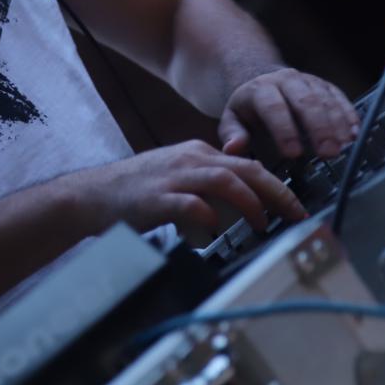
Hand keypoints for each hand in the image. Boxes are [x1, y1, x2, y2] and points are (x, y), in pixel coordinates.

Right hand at [63, 140, 304, 235]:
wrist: (88, 197)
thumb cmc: (134, 192)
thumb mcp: (177, 177)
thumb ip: (208, 184)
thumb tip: (245, 200)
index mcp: (196, 154)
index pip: (247, 163)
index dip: (276, 185)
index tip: (295, 206)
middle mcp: (188, 160)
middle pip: (244, 168)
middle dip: (276, 191)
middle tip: (296, 214)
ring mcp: (172, 178)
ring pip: (224, 180)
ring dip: (251, 202)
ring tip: (263, 223)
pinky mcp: (155, 199)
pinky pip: (190, 204)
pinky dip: (208, 216)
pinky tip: (215, 229)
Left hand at [218, 68, 359, 160]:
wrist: (262, 78)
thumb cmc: (248, 107)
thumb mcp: (232, 119)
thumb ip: (232, 134)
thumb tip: (233, 148)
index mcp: (260, 89)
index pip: (273, 107)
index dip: (284, 130)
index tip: (293, 153)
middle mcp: (286, 80)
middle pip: (305, 101)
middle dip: (319, 128)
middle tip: (328, 153)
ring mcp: (308, 81)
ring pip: (325, 99)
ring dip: (337, 123)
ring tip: (345, 146)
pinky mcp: (325, 85)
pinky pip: (339, 97)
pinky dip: (348, 114)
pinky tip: (355, 132)